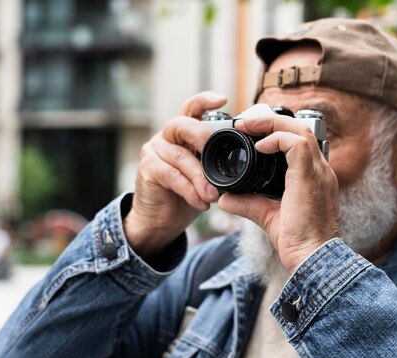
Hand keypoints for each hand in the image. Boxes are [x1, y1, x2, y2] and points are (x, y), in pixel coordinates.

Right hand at [124, 92, 224, 258]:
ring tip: (213, 195)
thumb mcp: (206, 174)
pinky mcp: (147, 169)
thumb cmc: (187, 193)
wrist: (161, 219)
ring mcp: (154, 151)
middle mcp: (166, 137)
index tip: (223, 100)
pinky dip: (189, 191)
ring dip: (200, 177)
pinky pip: (172, 176)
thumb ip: (218, 161)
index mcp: (183, 133)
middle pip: (182, 125)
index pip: (192, 108)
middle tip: (212, 148)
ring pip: (181, 157)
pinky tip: (201, 203)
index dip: (205, 101)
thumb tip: (249, 159)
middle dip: (201, 135)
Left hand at [218, 114, 339, 271]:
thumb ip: (248, 203)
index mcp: (314, 176)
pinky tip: (258, 147)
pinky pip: (296, 144)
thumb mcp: (267, 215)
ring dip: (272, 124)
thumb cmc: (297, 241)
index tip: (252, 135)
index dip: (278, 132)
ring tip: (248, 126)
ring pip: (299, 129)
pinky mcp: (310, 176)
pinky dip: (275, 139)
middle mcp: (321, 169)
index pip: (300, 141)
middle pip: (301, 128)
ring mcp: (319, 171)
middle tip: (246, 123)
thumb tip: (224, 199)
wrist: (312, 257)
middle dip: (272, 121)